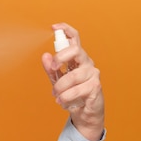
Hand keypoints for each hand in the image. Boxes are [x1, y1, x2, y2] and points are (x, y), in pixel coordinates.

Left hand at [41, 23, 104, 140]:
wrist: (84, 113)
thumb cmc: (72, 94)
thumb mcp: (57, 80)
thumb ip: (51, 68)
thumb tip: (45, 56)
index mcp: (77, 58)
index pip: (75, 39)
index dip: (66, 30)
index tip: (54, 27)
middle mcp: (86, 63)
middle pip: (75, 50)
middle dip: (59, 58)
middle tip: (53, 68)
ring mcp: (93, 74)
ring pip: (71, 76)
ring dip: (60, 88)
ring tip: (56, 96)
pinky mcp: (95, 86)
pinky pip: (76, 90)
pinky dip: (66, 98)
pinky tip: (63, 102)